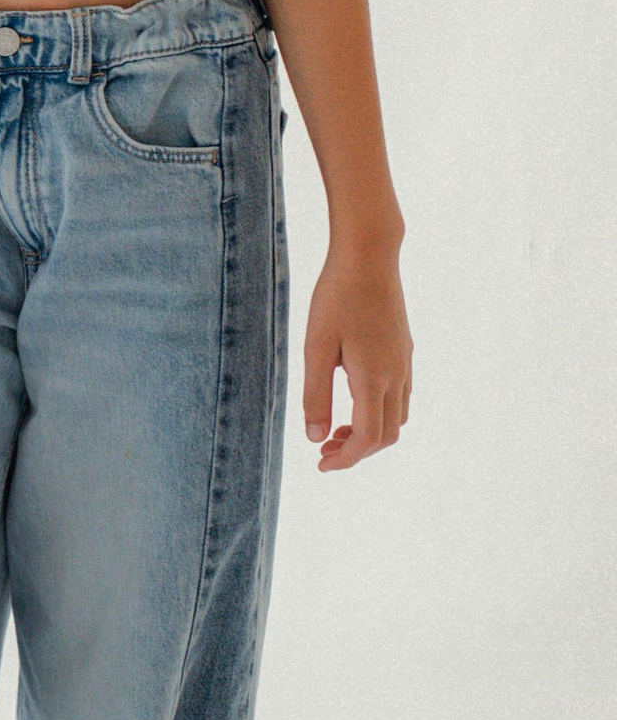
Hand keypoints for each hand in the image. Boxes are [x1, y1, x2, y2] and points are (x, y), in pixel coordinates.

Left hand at [302, 240, 411, 468]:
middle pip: (387, 435)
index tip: (320, 464)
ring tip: (335, 427)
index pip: (368, 438)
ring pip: (397, 417)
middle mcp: (397, 375)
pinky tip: (353, 399)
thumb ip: (315, 395)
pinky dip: (379, 412)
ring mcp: (405, 362)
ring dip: (370, 432)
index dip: (346, 459)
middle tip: (324, 450)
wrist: (370, 256)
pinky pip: (400, 396)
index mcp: (374, 378)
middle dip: (357, 451)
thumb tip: (315, 437)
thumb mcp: (316, 348)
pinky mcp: (404, 350)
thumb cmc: (336, 298)